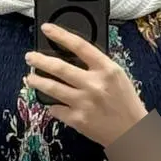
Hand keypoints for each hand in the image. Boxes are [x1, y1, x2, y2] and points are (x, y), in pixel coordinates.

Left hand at [24, 22, 147, 146]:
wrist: (131, 131)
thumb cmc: (125, 103)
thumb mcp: (117, 76)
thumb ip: (97, 66)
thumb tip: (73, 57)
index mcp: (106, 69)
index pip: (79, 45)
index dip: (60, 35)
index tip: (47, 29)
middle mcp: (93, 84)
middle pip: (59, 67)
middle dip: (40, 60)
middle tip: (29, 57)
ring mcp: (84, 103)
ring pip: (52, 88)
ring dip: (37, 82)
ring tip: (29, 78)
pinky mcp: (77, 120)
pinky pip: (56, 109)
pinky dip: (51, 105)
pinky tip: (49, 102)